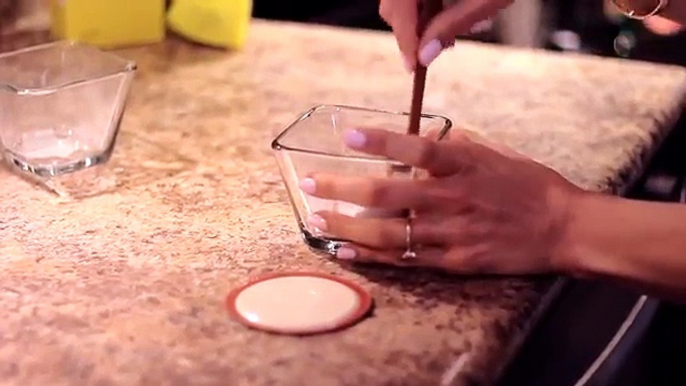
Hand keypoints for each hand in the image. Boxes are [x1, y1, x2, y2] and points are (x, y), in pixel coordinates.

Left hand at [299, 128, 583, 274]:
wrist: (564, 228)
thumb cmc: (531, 186)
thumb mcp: (496, 153)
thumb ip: (456, 146)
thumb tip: (423, 139)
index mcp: (465, 165)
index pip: (417, 147)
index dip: (381, 140)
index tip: (349, 135)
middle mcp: (453, 198)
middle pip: (387, 192)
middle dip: (342, 188)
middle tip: (309, 184)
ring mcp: (451, 233)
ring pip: (387, 232)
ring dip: (346, 227)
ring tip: (316, 222)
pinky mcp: (454, 261)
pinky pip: (405, 259)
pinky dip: (371, 257)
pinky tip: (345, 253)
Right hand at [379, 0, 512, 70]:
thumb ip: (453, 23)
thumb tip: (425, 55)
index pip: (398, 9)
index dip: (405, 40)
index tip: (414, 66)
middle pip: (394, 4)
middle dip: (416, 28)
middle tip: (445, 44)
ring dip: (427, 15)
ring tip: (466, 21)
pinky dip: (433, 0)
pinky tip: (460, 4)